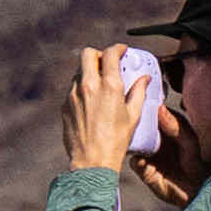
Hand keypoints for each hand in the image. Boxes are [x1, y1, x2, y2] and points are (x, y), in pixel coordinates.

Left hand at [62, 46, 133, 180]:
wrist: (92, 161)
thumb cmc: (116, 141)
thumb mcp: (133, 115)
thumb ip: (139, 92)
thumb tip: (145, 79)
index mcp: (109, 86)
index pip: (110, 53)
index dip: (117, 49)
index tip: (121, 51)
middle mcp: (88, 86)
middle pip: (87, 54)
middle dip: (98, 54)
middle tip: (106, 63)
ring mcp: (73, 95)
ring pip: (79, 72)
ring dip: (89, 73)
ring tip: (99, 86)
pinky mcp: (65, 105)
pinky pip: (72, 89)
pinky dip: (81, 89)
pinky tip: (90, 103)